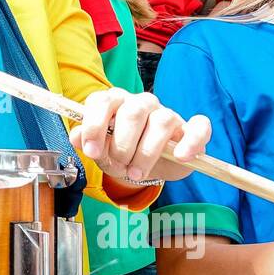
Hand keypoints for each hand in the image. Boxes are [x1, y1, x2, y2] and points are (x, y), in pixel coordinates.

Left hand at [69, 88, 210, 182]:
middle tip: (119, 165)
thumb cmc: (122, 152)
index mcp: (115, 102)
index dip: (94, 126)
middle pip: (132, 112)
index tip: (93, 151)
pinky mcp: (190, 128)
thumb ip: (86, 142)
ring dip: (147, 152)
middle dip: (122, 144)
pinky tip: (181, 156)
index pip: (102, 101)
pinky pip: (197, 127)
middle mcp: (141, 103)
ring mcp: (167, 114)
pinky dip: (190, 142)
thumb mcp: (101, 150)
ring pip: (161, 121)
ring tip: (137, 173)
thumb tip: (76, 137)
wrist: (149, 167)